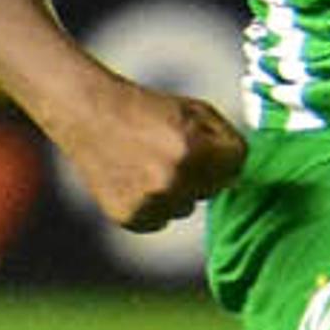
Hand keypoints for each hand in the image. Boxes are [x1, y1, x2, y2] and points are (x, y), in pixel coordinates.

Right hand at [46, 78, 247, 231]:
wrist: (89, 114)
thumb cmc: (148, 109)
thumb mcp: (197, 111)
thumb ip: (227, 141)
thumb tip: (240, 178)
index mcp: (193, 150)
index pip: (238, 163)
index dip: (225, 151)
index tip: (207, 143)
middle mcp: (172, 181)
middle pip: (214, 188)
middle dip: (202, 171)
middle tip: (171, 150)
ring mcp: (150, 203)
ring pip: (186, 207)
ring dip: (177, 190)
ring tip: (149, 163)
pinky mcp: (130, 218)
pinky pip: (160, 220)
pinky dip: (152, 205)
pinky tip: (135, 180)